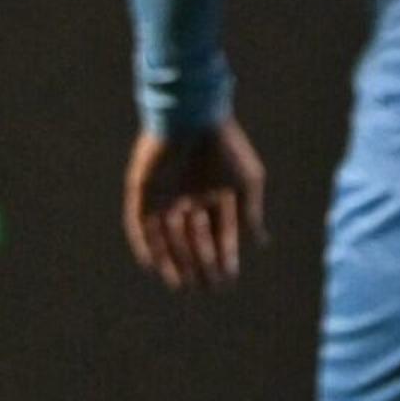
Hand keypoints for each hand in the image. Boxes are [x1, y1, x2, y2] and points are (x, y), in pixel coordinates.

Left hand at [124, 120, 265, 292]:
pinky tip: (154, 265)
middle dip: (200, 265)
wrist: (193, 115)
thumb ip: (250, 214)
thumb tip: (259, 244)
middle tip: (207, 285)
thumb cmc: (224, 146)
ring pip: (166, 238)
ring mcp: (163, 196)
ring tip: (183, 283)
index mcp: (212, 198)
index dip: (222, 259)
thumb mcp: (246, 183)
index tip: (227, 280)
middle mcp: (186, 200)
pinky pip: (139, 224)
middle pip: (191, 242)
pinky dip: (146, 244)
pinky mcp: (142, 189)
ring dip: (174, 260)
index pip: (217, 237)